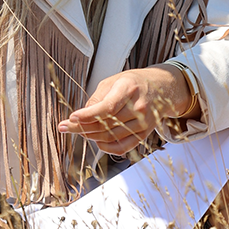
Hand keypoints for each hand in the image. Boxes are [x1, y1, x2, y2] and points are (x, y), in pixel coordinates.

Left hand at [57, 65, 190, 155]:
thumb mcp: (113, 81)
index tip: (72, 118)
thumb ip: (97, 98)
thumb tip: (81, 116)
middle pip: (106, 124)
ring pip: (111, 136)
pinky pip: (122, 147)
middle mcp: (139, 107)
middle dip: (81, 127)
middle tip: (65, 127)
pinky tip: (96, 141)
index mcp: (129, 88)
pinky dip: (106, 147)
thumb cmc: (134, 83)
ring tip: (78, 131)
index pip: (107, 107)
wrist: (163, 88)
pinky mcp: (145, 134)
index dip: (88, 115)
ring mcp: (144, 123)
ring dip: (90, 136)